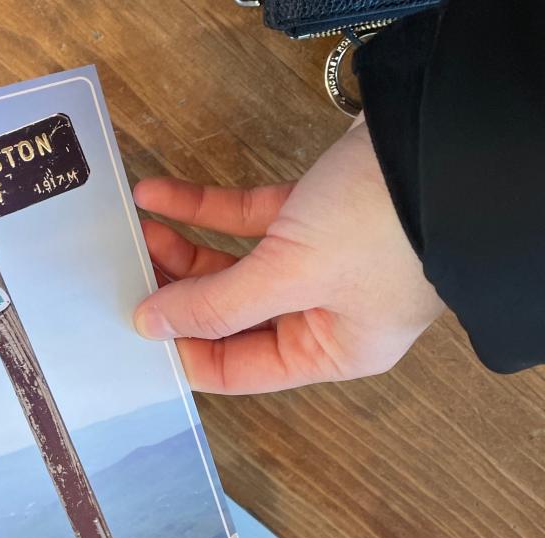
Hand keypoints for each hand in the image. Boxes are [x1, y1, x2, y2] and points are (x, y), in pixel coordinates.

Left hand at [133, 119, 444, 393]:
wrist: (440, 140)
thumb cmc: (387, 226)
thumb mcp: (292, 275)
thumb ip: (218, 303)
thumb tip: (152, 324)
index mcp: (329, 349)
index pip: (238, 366)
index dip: (183, 348)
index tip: (136, 327)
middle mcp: (322, 312)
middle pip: (229, 314)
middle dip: (177, 292)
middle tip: (128, 274)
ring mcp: (317, 261)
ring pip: (232, 264)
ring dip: (183, 246)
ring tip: (137, 231)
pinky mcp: (311, 212)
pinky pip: (244, 218)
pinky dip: (202, 208)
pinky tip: (158, 195)